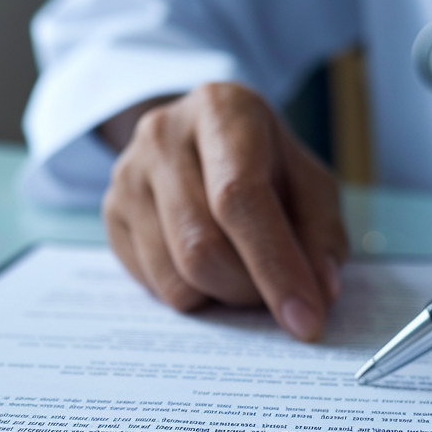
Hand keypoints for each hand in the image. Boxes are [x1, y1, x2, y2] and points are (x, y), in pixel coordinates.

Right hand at [101, 83, 347, 340]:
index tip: (306, 320)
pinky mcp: (110, 213)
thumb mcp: (309, 181)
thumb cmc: (263, 162)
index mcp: (221, 111)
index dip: (275, 265)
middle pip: (202, 247)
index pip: (240, 197)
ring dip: (221, 298)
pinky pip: (152, 285)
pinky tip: (209, 267)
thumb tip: (320, 294)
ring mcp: (127, 176)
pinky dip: (192, 295)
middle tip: (276, 294)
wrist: (199, 137)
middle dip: (249, 290)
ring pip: (175, 277)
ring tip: (244, 274)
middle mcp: (162, 136)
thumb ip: (321, 233)